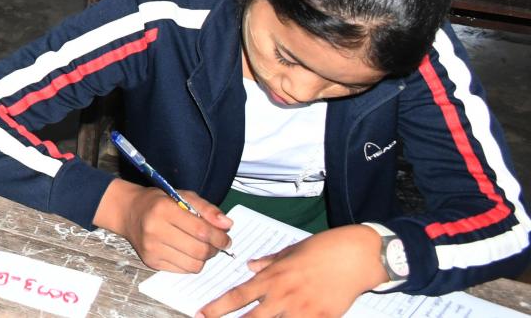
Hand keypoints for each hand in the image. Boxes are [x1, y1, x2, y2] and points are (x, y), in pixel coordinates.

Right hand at [98, 182, 230, 273]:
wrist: (128, 212)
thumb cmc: (158, 202)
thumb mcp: (182, 196)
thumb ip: (206, 208)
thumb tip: (227, 224)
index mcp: (163, 209)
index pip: (201, 230)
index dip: (219, 237)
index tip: (226, 238)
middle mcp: (155, 230)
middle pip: (199, 250)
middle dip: (214, 249)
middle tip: (216, 244)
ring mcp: (152, 249)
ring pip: (193, 265)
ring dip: (204, 259)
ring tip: (202, 248)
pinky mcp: (151, 262)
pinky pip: (183, 270)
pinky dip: (191, 263)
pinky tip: (187, 252)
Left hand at [198, 225, 384, 317]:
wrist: (357, 256)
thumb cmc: (323, 248)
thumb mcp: (291, 251)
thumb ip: (269, 262)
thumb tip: (250, 265)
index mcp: (273, 277)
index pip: (238, 295)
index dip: (218, 307)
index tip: (201, 314)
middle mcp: (284, 296)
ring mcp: (304, 310)